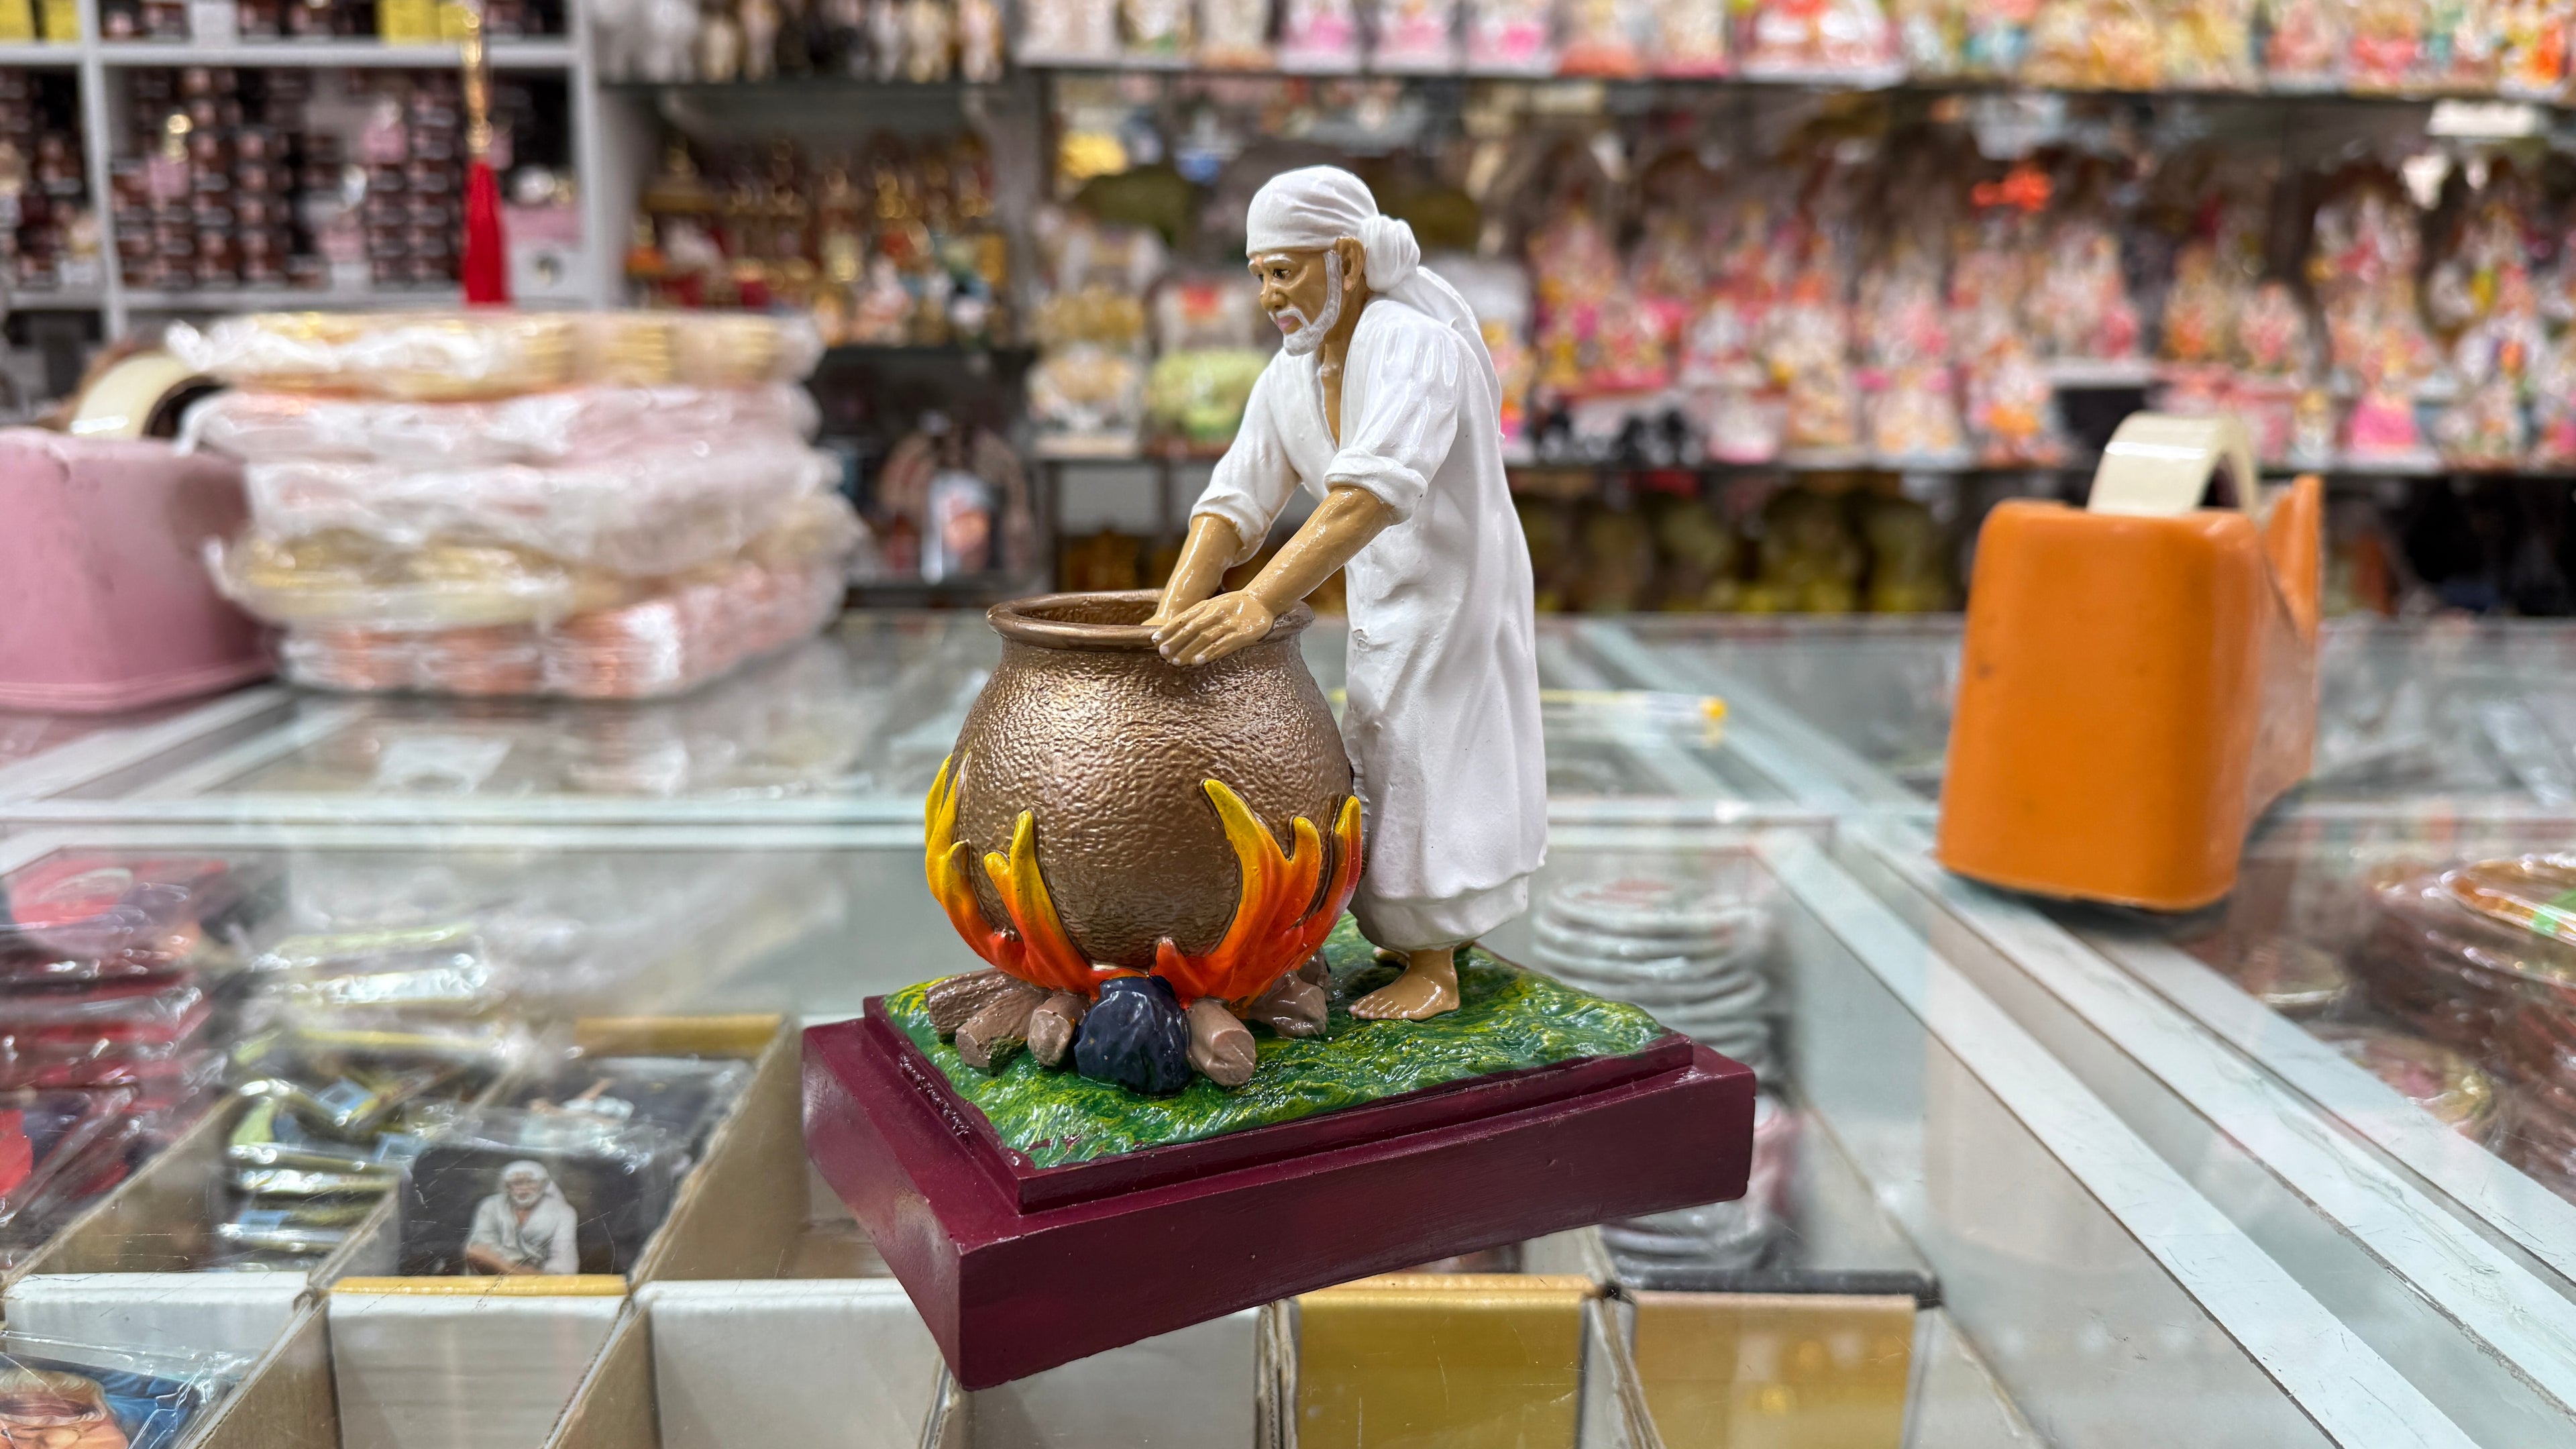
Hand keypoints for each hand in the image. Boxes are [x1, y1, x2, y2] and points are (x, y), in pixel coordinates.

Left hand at [1153, 592, 1275, 665]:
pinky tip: (1198, 661)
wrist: (1262, 601)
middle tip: (1162, 652)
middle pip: (1192, 628)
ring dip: (1189, 649)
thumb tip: (1175, 631)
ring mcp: (1229, 623)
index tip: (1154, 640)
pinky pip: (1223, 645)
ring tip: (1176, 660)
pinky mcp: (1242, 634)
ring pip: (1205, 638)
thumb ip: (1197, 615)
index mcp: (1207, 606)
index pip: (1184, 618)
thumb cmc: (1234, 606)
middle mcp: (1216, 613)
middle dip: (1176, 641)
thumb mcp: (1214, 605)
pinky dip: (1209, 653)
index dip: (1168, 629)